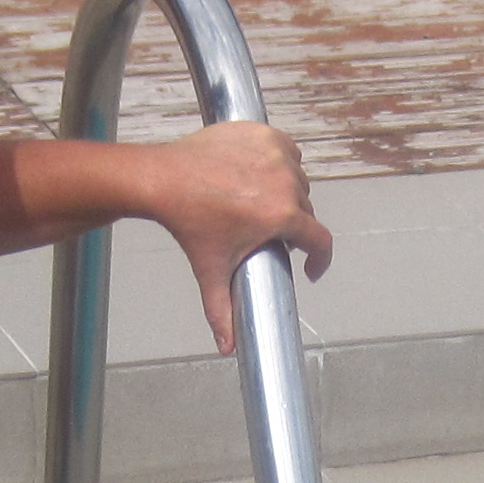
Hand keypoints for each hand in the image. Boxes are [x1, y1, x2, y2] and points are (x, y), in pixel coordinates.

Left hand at [146, 122, 334, 352]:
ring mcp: (276, 154)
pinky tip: (264, 175)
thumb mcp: (211, 270)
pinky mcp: (264, 133)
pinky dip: (281, 162)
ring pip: (298, 179)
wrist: (164, 180)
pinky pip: (287, 151)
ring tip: (265, 205)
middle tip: (271, 235)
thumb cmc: (190, 225)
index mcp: (282, 216)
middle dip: (294, 226)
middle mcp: (286, 182)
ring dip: (289, 193)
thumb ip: (221, 312)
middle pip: (306, 210)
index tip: (310, 268)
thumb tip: (226, 349)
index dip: (319, 260)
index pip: (320, 240)